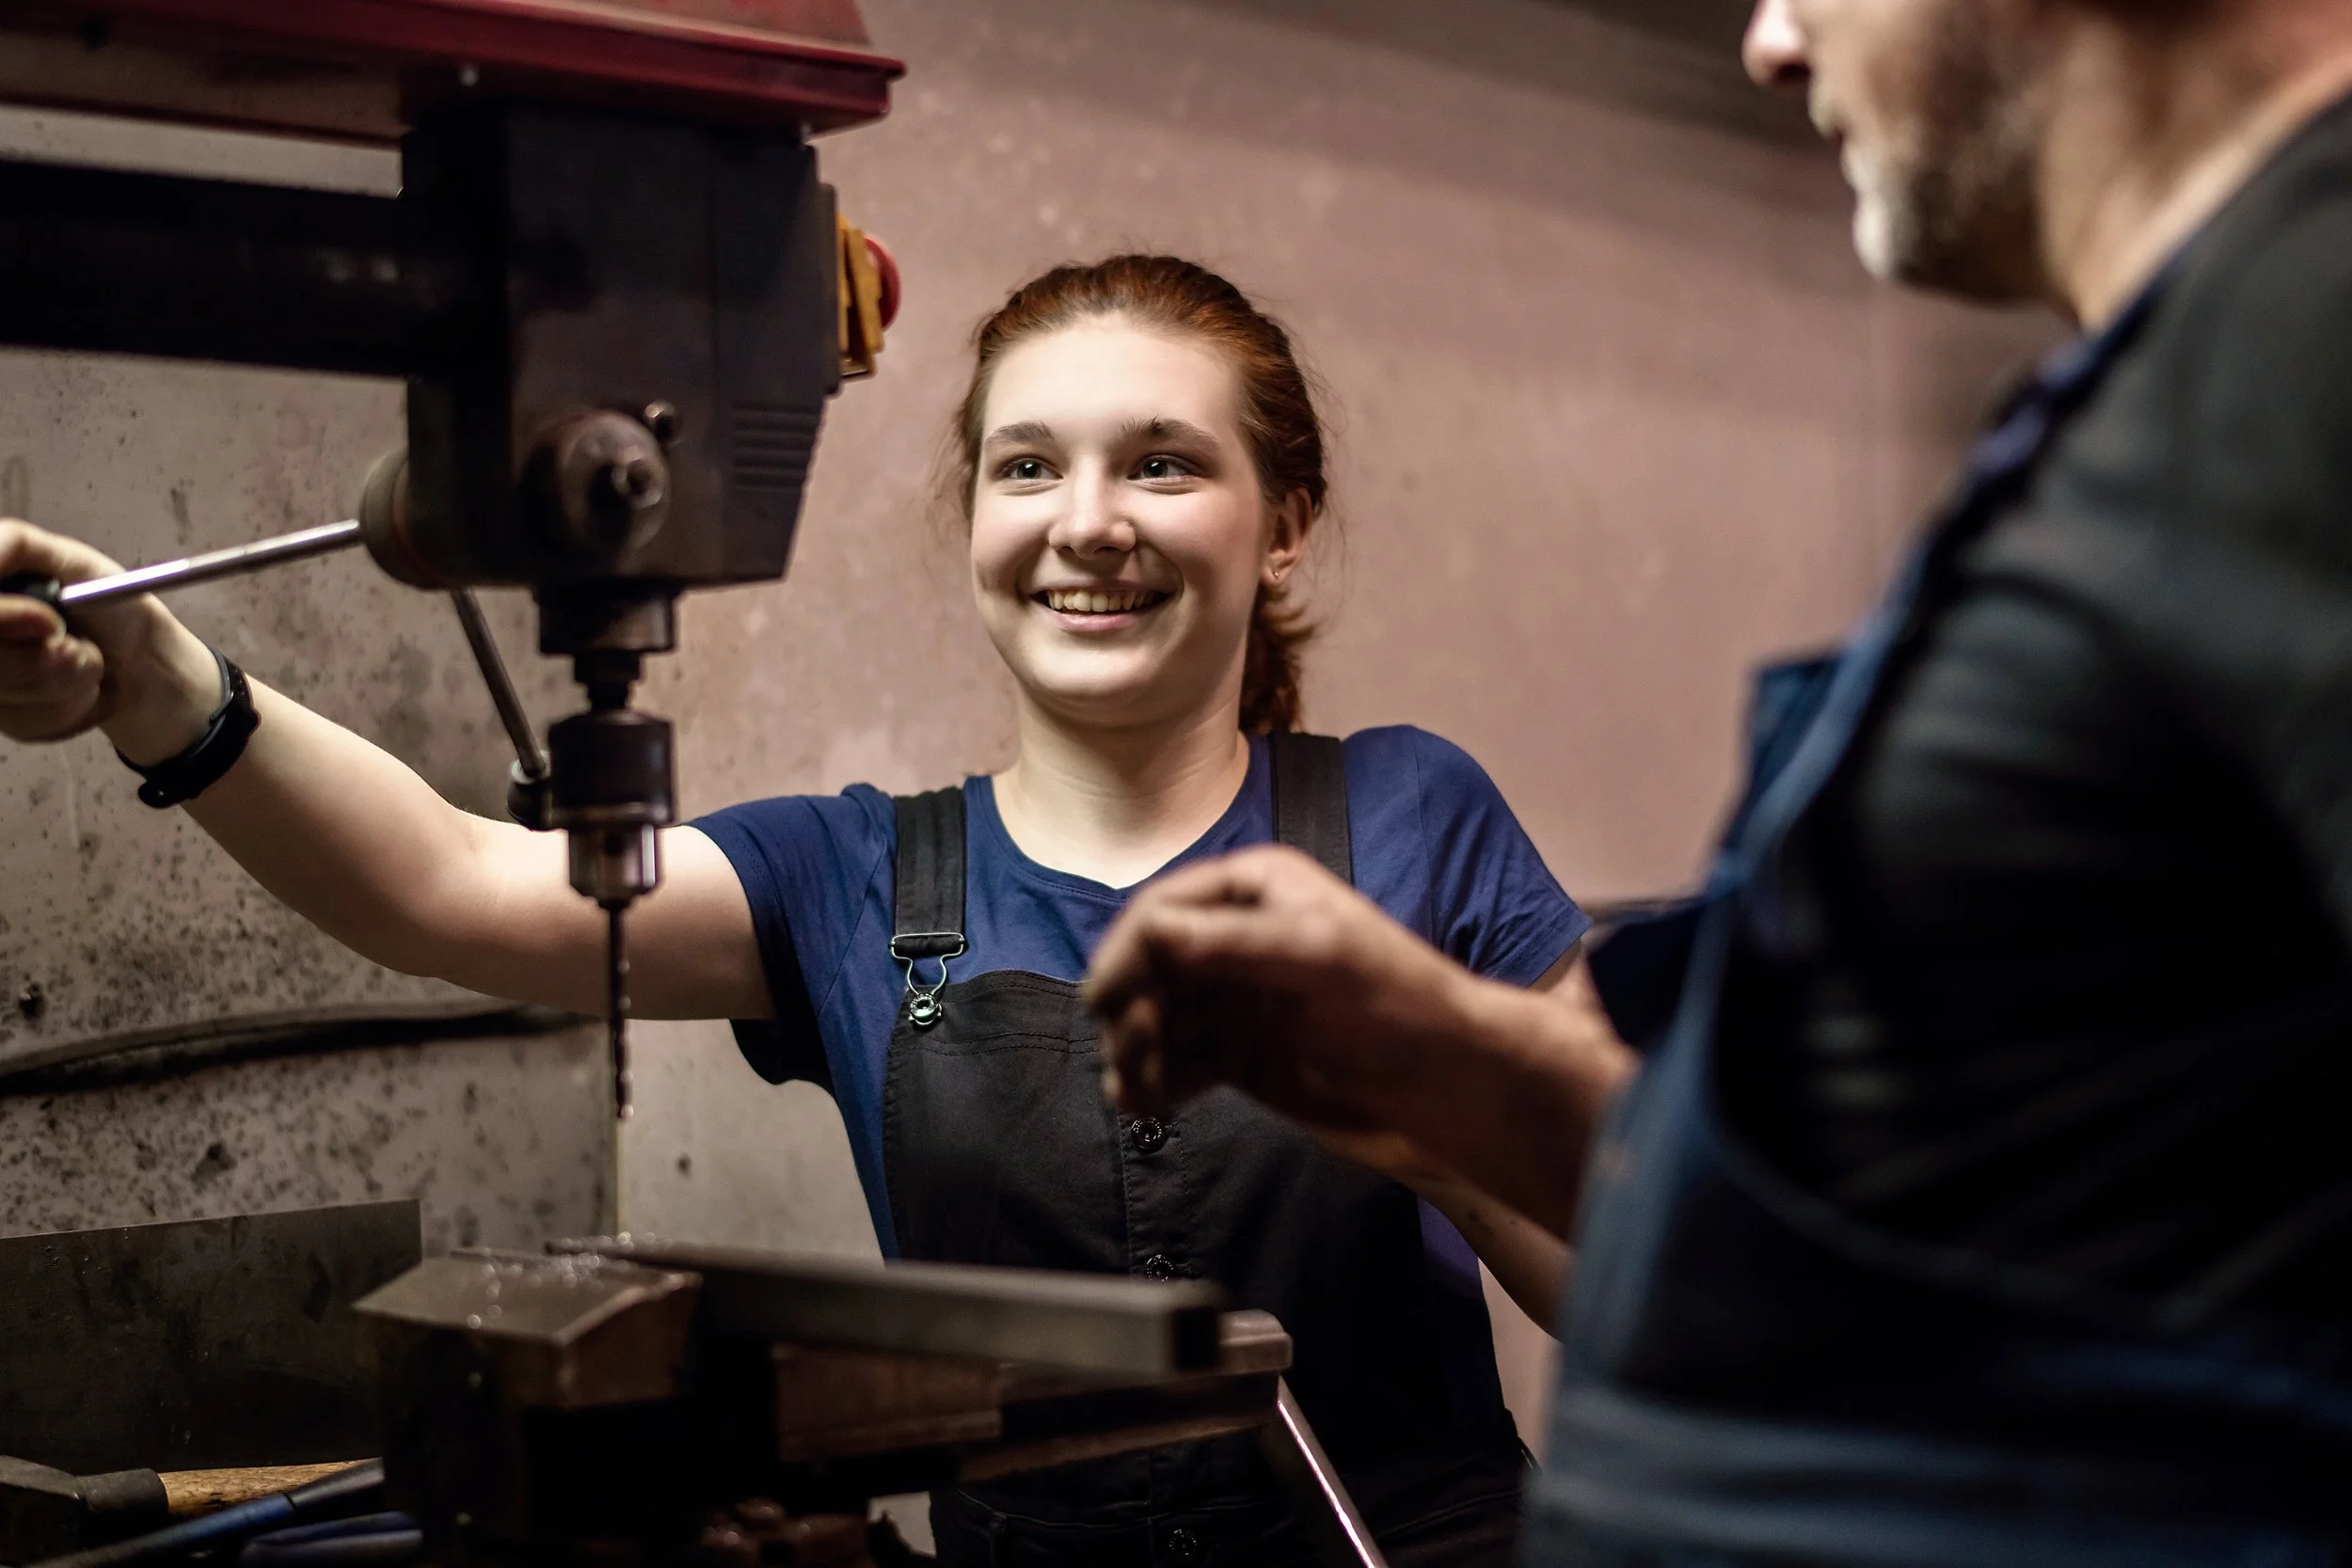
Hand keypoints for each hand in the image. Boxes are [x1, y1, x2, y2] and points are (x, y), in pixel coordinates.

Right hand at [0, 518, 214, 754]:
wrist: (147, 665)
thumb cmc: (114, 605)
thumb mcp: (74, 561)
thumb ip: (17, 545)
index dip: (3, 618)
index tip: (49, 624)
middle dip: (44, 659)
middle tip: (84, 649)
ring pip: (6, 690)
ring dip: (68, 680)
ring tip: (89, 661)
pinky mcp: (6, 716)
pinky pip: (25, 721)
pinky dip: (69, 707)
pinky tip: (85, 690)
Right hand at [1084, 844, 1473, 1132]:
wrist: (1439, 1076)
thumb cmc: (1392, 998)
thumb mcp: (1317, 954)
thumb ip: (1233, 943)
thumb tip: (1149, 934)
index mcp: (1252, 891)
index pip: (1164, 910)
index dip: (1128, 951)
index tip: (1105, 999)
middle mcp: (1231, 938)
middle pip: (1148, 967)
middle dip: (1130, 1010)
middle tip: (1135, 1055)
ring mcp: (1230, 997)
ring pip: (1154, 1018)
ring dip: (1136, 1052)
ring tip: (1141, 1095)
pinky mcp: (1233, 1052)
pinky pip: (1175, 1061)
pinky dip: (1155, 1081)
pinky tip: (1151, 1105)